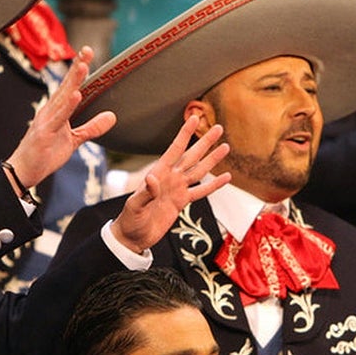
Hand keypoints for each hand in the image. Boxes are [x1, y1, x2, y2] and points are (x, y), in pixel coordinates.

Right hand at [7, 46, 115, 187]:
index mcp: (56, 110)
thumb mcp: (74, 140)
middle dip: (77, 68)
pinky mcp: (44, 134)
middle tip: (87, 50)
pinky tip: (76, 95)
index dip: (79, 70)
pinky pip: (58, 119)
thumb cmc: (45, 154)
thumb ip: (92, 127)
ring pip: (62, 98)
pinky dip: (67, 106)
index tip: (88, 53)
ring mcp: (46, 121)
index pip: (69, 86)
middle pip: (66, 86)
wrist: (23, 171)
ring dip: (72, 82)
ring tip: (83, 66)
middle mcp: (50, 111)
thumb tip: (112, 116)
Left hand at [110, 115, 230, 252]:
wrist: (133, 237)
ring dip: (212, 159)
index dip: (185, 134)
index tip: (194, 118)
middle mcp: (170, 178)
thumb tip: (153, 179)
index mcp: (158, 173)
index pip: (175, 149)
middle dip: (205, 142)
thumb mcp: (134, 206)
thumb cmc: (129, 220)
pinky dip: (214, 185)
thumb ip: (145, 193)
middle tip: (218, 128)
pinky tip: (226, 177)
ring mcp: (177, 189)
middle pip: (192, 156)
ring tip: (225, 147)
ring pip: (199, 171)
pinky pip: (201, 192)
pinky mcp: (182, 202)